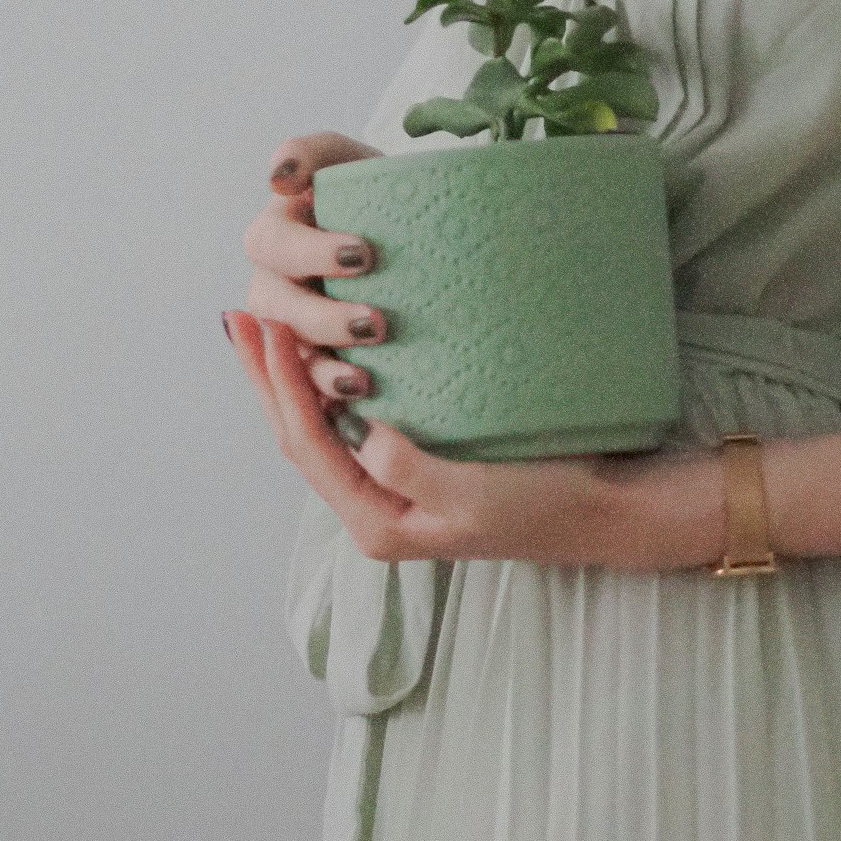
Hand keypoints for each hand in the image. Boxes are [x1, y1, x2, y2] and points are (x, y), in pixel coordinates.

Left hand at [222, 308, 685, 567]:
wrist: (601, 513)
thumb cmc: (546, 505)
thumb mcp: (476, 494)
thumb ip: (412, 469)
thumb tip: (363, 435)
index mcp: (379, 523)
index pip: (309, 444)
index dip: (282, 385)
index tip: (268, 328)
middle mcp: (376, 511)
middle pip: (299, 437)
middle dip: (266, 378)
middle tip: (239, 317)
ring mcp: (394, 490)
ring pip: (322, 429)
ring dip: (290, 380)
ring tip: (267, 329)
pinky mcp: (417, 468)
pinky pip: (354, 424)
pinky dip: (329, 385)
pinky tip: (326, 353)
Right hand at [240, 129, 389, 409]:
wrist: (429, 240)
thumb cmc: (391, 197)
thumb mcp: (360, 164)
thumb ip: (317, 152)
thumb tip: (279, 175)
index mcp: (280, 232)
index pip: (273, 242)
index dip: (310, 252)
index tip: (365, 255)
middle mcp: (274, 282)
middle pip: (275, 306)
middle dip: (321, 317)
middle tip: (376, 324)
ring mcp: (290, 329)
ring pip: (286, 355)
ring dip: (321, 368)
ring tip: (364, 380)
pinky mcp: (312, 366)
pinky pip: (306, 391)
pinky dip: (328, 398)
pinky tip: (359, 403)